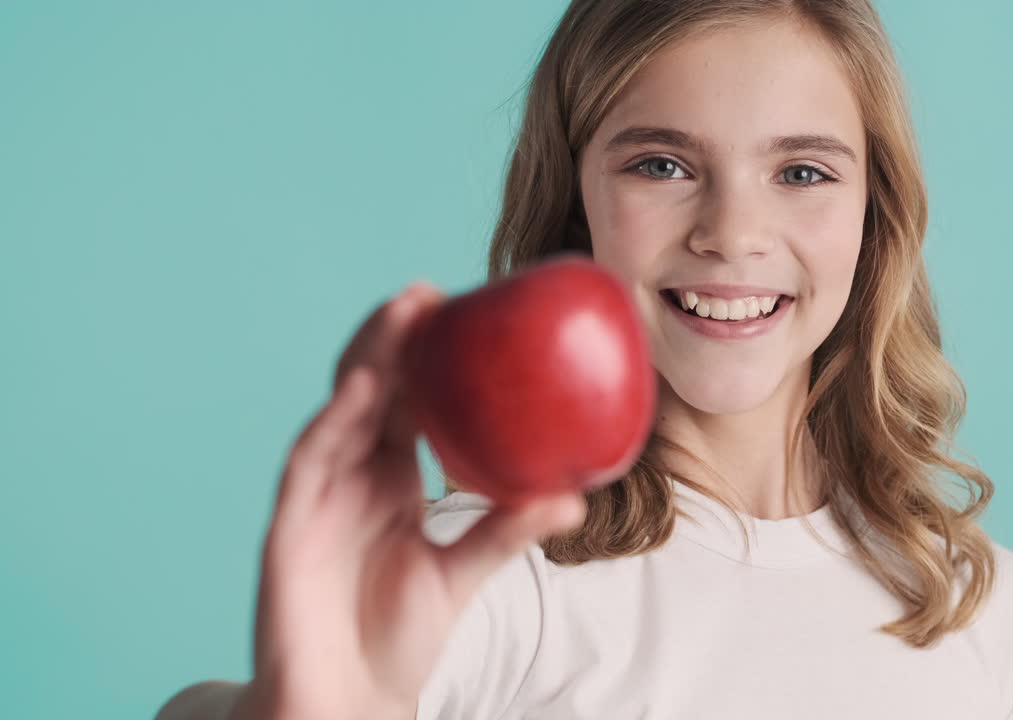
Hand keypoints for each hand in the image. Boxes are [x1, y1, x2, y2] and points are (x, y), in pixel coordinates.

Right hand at [237, 282, 585, 719]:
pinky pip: (312, 458)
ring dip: (368, 357)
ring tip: (404, 312)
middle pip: (371, 388)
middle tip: (431, 293)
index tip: (465, 311)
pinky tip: (366, 385)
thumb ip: (508, 530)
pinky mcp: (289, 520)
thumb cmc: (397, 635)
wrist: (348, 698)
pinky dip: (338, 418)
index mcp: (389, 478)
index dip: (429, 356)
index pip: (408, 401)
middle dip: (394, 337)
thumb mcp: (464, 572)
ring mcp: (317, 493)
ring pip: (340, 408)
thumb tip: (576, 497)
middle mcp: (351, 474)